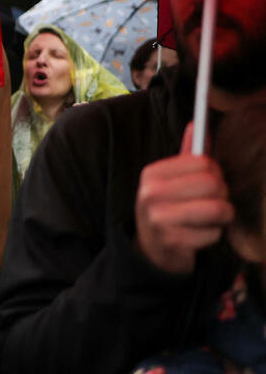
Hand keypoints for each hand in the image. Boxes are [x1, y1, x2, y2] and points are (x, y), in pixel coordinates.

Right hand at [135, 122, 233, 273]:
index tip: (206, 184)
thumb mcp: (173, 181)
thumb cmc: (168, 209)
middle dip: (221, 195)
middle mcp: (151, 193)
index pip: (203, 162)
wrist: (152, 250)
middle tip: (210, 203)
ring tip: (208, 220)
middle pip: (213, 184)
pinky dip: (212, 237)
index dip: (214, 174)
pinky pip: (213, 234)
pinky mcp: (171, 241)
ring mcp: (159, 218)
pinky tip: (197, 236)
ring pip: (218, 209)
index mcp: (152, 174)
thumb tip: (195, 123)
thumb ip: (187, 155)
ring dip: (221, 217)